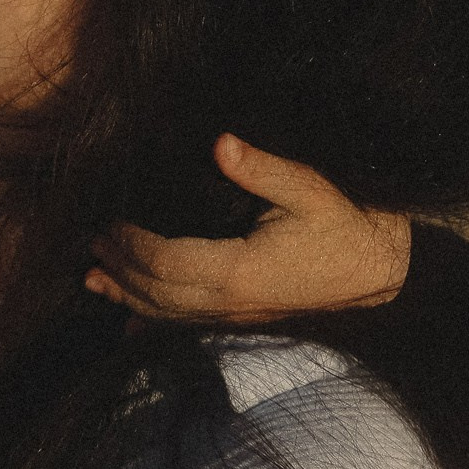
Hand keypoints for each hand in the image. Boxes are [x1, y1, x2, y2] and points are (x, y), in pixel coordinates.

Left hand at [84, 134, 409, 322]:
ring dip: (126, 297)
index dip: (132, 245)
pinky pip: (188, 325)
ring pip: (168, 316)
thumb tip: (222, 143)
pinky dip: (152, 322)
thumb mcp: (310, 188)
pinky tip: (129, 323)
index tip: (108, 221)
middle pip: (158, 293)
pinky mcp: (242, 317)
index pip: (167, 263)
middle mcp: (232, 302)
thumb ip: (263, 169)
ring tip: (92, 278)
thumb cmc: (345, 222)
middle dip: (119, 267)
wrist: (378, 268)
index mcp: (241, 270)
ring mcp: (236, 315)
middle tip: (90, 239)